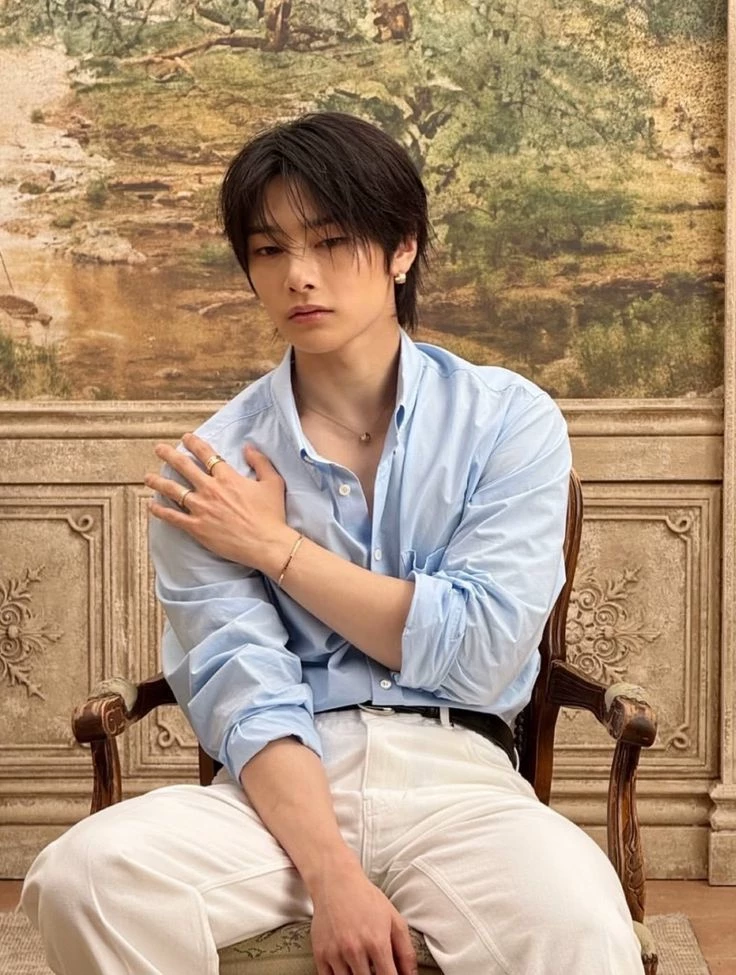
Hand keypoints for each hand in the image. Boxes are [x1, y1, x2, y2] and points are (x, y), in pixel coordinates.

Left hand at [145, 432, 294, 573]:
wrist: (266, 544)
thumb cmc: (272, 515)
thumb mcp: (273, 482)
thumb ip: (260, 462)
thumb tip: (248, 447)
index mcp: (228, 478)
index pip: (207, 455)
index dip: (194, 444)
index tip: (185, 438)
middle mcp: (211, 490)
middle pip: (184, 467)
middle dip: (169, 455)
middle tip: (159, 449)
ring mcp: (201, 509)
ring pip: (173, 490)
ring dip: (158, 481)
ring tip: (148, 477)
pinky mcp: (197, 527)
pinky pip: (173, 517)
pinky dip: (160, 511)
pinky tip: (152, 506)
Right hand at [309, 863, 416, 974]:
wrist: (336, 881)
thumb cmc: (366, 899)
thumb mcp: (394, 919)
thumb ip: (406, 952)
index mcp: (377, 943)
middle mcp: (355, 950)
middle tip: (376, 970)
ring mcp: (335, 953)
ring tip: (363, 968)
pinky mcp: (320, 954)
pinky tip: (348, 970)